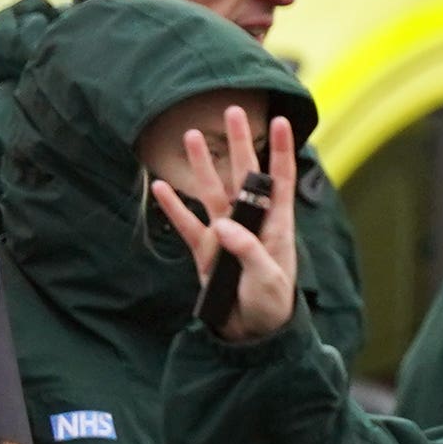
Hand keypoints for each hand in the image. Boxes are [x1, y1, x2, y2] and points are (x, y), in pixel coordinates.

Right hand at [148, 109, 300, 341]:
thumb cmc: (271, 304)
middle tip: (231, 111)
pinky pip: (187, 226)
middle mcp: (250, 222)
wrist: (252, 332)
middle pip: (244, 175)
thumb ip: (248, 251)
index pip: (280, 179)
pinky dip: (174, 207)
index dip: (281, 150)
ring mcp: (225, 234)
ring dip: (203, 165)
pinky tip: (161, 186)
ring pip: (212, 192)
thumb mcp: (267, 278)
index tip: (280, 120)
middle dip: (238, 144)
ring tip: (192, 136)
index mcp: (276, 224)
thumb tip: (222, 224)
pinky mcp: (206, 252)